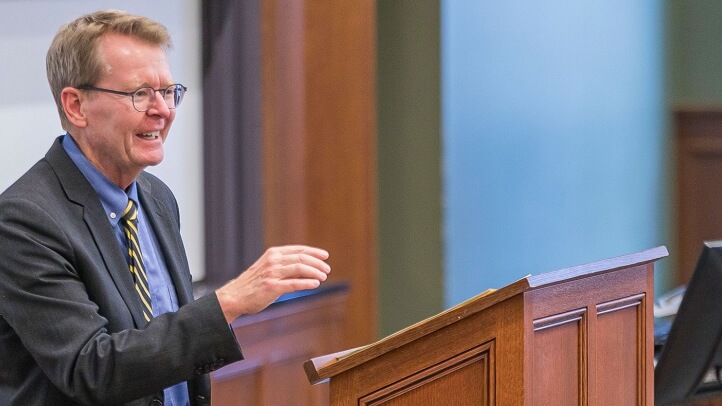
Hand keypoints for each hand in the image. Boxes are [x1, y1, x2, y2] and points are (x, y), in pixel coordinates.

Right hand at [215, 245, 330, 321]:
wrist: (235, 296)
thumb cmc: (253, 284)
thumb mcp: (269, 268)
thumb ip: (286, 266)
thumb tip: (308, 269)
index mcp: (273, 253)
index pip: (299, 250)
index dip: (314, 252)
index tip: (325, 256)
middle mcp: (273, 261)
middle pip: (302, 258)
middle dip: (318, 263)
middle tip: (327, 269)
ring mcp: (272, 273)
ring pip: (300, 269)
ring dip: (315, 272)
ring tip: (323, 276)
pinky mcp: (272, 287)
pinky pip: (294, 284)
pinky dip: (307, 283)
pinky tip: (315, 284)